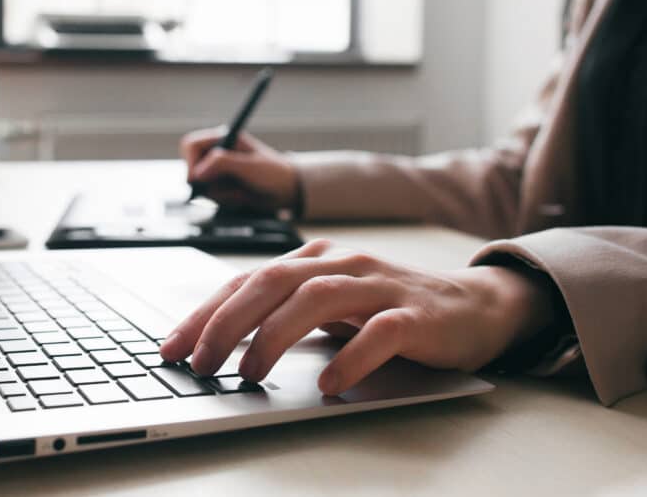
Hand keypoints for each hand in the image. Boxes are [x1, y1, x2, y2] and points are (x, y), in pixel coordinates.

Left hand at [159, 239, 555, 394]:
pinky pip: (379, 333)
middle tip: (198, 362)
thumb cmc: (391, 309)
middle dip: (226, 322)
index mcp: (314, 261)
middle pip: (272, 282)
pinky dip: (350, 358)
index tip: (172, 346)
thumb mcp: (330, 307)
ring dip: (274, 336)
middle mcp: (342, 265)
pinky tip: (329, 384)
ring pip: (316, 298)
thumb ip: (286, 313)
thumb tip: (221, 342)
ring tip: (247, 373)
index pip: (247, 280)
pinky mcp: (415, 314)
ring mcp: (379, 285)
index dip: (205, 312)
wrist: (474, 306)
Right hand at [181, 127, 298, 211]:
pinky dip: (224, 200)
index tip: (196, 179)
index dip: (190, 162)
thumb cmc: (274, 172)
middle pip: (191, 168)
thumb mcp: (249, 166)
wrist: (286, 192)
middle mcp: (216, 153)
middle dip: (207, 182)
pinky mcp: (219, 186)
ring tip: (241, 191)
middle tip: (226, 188)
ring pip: (200, 186)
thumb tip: (197, 172)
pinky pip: (209, 197)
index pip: (191, 145)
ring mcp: (216, 171)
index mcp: (223, 138)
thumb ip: (223, 164)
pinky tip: (240, 196)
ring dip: (219, 193)